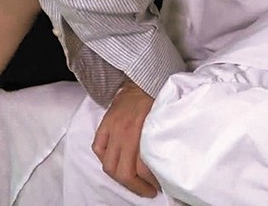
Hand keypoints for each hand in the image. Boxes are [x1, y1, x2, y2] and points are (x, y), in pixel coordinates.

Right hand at [93, 79, 160, 196]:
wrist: (145, 76)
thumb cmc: (160, 97)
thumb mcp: (166, 119)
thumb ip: (162, 140)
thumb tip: (168, 162)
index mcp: (142, 131)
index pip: (141, 168)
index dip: (150, 182)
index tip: (159, 186)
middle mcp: (124, 132)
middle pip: (124, 172)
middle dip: (136, 186)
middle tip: (149, 189)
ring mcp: (112, 129)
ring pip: (110, 165)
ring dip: (122, 178)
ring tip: (134, 182)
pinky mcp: (104, 124)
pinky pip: (98, 148)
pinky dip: (105, 159)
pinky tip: (116, 164)